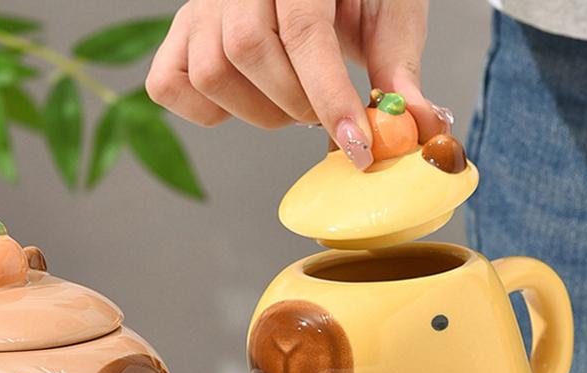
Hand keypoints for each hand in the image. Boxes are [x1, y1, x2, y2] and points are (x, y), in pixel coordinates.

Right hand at [146, 0, 450, 169]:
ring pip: (211, 72)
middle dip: (294, 102)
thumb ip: (396, 67)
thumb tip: (416, 126)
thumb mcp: (387, 11)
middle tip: (319, 112)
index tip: (357, 145)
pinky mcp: (177, 35)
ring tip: (288, 104)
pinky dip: (206, 112)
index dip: (330, 95)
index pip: (304, 29)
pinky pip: (170, 85)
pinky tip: (243, 103)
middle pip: (247, 50)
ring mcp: (200, 6)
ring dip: (257, 112)